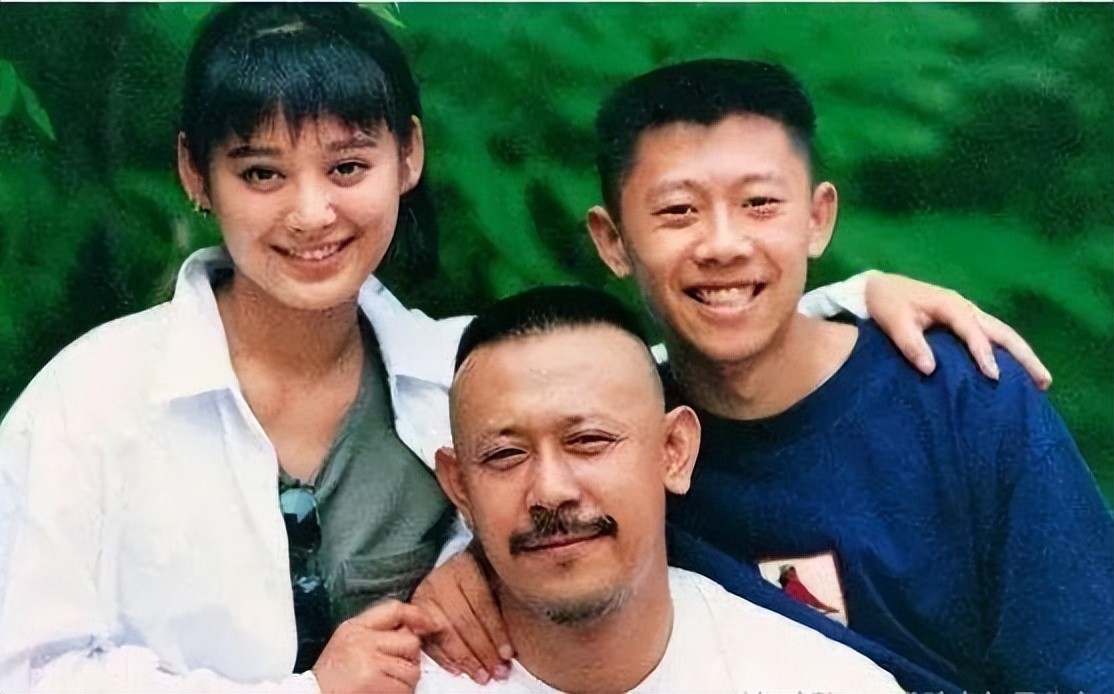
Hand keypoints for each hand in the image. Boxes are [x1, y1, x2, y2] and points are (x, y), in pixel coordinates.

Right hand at [313, 599, 440, 693]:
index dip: (417, 615)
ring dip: (405, 681)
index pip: (394, 609)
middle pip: (411, 642)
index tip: (430, 625)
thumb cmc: (332, 676)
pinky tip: (384, 693)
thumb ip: (374, 630)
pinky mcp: (375, 682)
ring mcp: (370, 662)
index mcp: (355, 627)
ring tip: (385, 684)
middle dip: (409, 659)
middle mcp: (363, 640)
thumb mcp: (346, 641)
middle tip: (392, 670)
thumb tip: (413, 628)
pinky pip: (405, 688)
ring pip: (412, 669)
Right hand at [411, 550, 512, 683]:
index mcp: (465, 567)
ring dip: (466, 660)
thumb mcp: (490, 581)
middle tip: (497, 671)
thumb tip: (512, 645)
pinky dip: (445, 659)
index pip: (482, 604)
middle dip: (482, 651)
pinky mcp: (413, 616)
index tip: (508, 654)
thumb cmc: (477, 581)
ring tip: (482, 675)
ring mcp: (424, 597)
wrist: (447, 575)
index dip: (496, 632)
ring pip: (445, 634)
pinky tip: (459, 670)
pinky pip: (428, 642)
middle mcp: (441, 580)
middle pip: (463, 621)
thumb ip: (500, 604)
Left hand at [864, 271, 1051, 389]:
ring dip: (1024, 355)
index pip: (972, 330)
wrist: (882, 288)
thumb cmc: (888, 305)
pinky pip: (994, 337)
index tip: (993, 376)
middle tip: (1044, 380)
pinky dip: (1009, 353)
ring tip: (1043, 380)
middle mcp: (966, 308)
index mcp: (950, 305)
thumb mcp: (894, 323)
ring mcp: (970, 314)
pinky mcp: (967, 321)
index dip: (983, 352)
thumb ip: (911, 344)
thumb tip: (931, 369)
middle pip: (1003, 331)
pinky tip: (1019, 372)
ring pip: (1004, 334)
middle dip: (1025, 355)